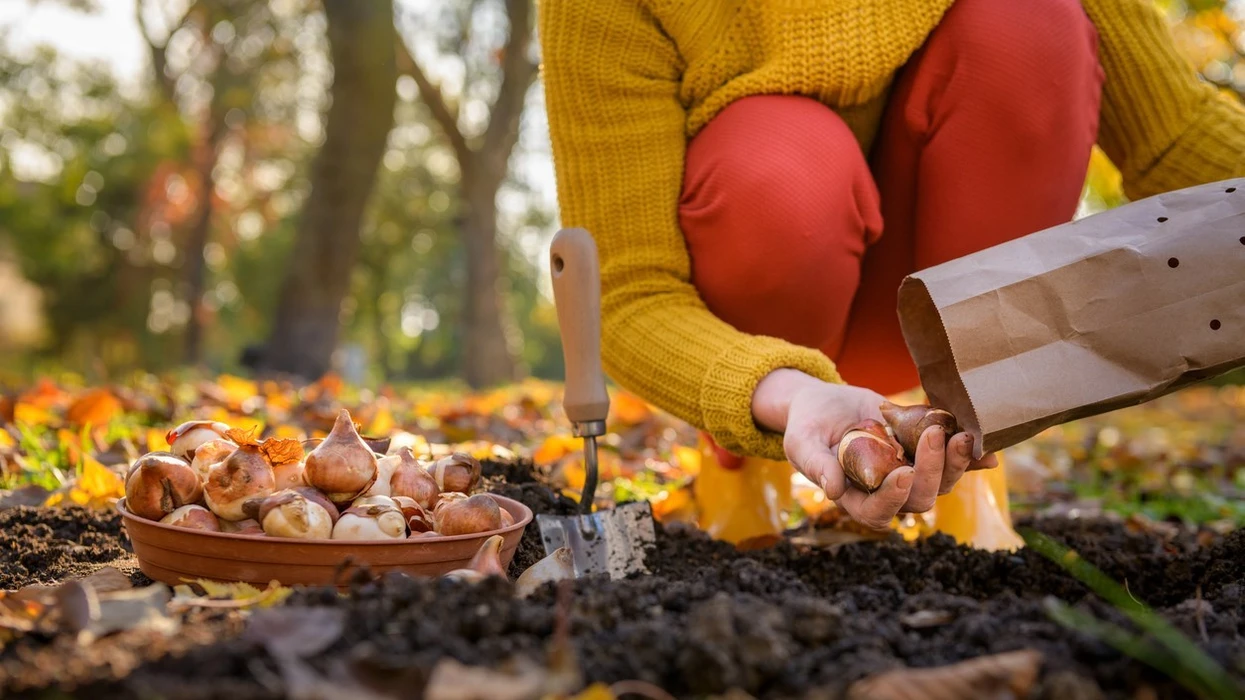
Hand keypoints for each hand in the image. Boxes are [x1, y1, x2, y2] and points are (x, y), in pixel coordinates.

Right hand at [751, 370, 996, 529]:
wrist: (825, 404)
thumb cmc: (807, 426)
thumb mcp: (802, 442)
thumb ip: (815, 464)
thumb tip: (833, 489)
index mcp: (854, 497)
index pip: (876, 512)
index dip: (893, 499)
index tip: (903, 473)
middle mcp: (886, 491)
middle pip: (918, 500)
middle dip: (931, 472)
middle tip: (933, 436)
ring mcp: (908, 472)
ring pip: (940, 483)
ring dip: (955, 464)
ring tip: (960, 435)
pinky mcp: (923, 452)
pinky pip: (952, 462)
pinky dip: (971, 459)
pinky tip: (988, 453)